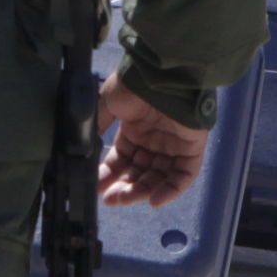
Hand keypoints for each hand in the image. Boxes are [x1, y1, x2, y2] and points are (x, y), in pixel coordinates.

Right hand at [96, 73, 209, 207]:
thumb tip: (83, 145)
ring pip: (159, 178)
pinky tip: (153, 200)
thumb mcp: (107, 104)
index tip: (97, 187)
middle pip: (139, 173)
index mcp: (135, 130)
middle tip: (110, 199)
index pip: (122, 160)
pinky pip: (183, 176)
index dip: (110, 175)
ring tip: (124, 199)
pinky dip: (170, 190)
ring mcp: (174, 145)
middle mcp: (154, 140)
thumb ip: (97, 125)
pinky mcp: (192, 148)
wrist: (159, 75)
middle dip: (124, 188)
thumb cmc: (133, 86)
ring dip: (142, 191)